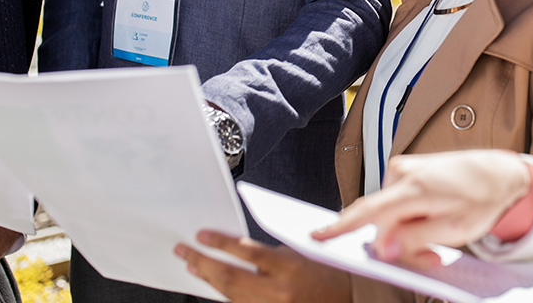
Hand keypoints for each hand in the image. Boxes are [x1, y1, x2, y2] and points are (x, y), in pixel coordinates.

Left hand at [175, 230, 349, 302]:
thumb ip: (269, 253)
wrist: (348, 299)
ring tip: (194, 266)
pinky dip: (225, 296)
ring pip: (231, 296)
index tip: (201, 236)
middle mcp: (279, 292)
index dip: (219, 243)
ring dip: (209, 280)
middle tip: (185, 252)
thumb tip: (237, 250)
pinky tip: (214, 286)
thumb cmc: (327, 273)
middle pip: (230, 278)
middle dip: (203, 263)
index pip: (246, 251)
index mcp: (290, 268)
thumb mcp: (300, 252)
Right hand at [312, 150, 530, 265]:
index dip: (341, 226)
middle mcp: (402, 172)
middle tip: (432, 259)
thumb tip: (383, 248)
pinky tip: (429, 224)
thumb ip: (417, 239)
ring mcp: (400, 168)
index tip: (316, 237)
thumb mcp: (456, 229)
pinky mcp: (402, 169)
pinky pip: (393, 204)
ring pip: (386, 215)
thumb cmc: (482, 199)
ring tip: (437, 243)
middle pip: (380, 221)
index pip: (370, 211)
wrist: (498, 171)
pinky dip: (407, 219)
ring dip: (405, 233)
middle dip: (399, 245)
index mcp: (416, 187)